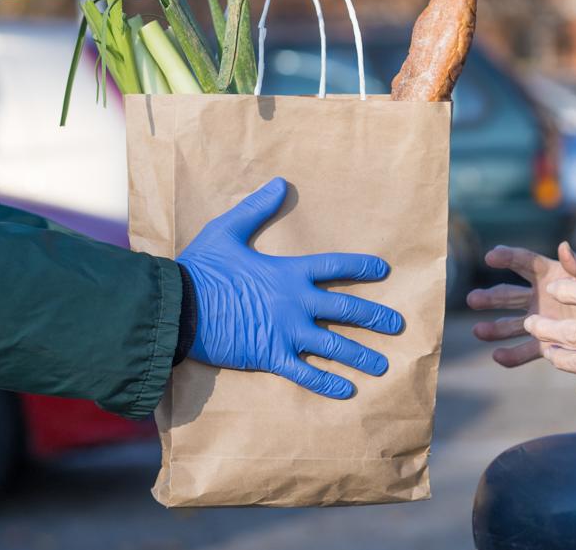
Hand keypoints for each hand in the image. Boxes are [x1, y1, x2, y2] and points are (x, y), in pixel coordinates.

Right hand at [177, 177, 403, 398]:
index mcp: (289, 272)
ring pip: (334, 345)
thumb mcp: (227, 231)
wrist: (178, 308)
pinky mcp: (270, 356)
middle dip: (375, 317)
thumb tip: (280, 183)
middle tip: (397, 325)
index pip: (335, 265)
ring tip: (383, 366)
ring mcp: (286, 332)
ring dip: (361, 356)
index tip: (384, 270)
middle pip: (346, 309)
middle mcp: (296, 302)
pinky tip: (347, 392)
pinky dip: (327, 384)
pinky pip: (306, 374)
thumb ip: (256, 209)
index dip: (361, 266)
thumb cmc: (200, 269)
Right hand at [466, 242, 575, 366]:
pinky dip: (511, 355)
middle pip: (510, 294)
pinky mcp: (546, 345)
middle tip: (473, 300)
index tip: (490, 256)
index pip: (525, 263)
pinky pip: (525, 350)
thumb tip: (563, 247)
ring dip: (494, 327)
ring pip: (511, 324)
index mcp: (553, 275)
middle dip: (491, 297)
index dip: (507, 257)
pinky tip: (498, 356)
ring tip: (478, 331)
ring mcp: (541, 321)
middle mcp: (542, 297)